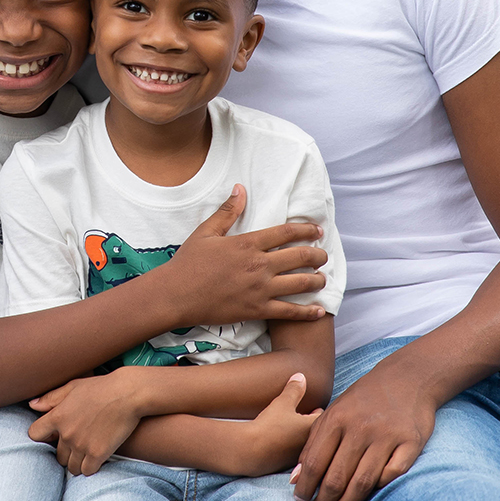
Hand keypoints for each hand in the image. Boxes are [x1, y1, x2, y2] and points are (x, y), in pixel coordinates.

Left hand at [28, 369, 144, 475]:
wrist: (128, 393)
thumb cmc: (101, 388)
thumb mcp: (73, 387)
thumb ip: (51, 398)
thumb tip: (32, 405)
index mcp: (58, 416)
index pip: (35, 435)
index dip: (42, 436)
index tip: (53, 435)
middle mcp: (67, 433)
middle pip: (57, 456)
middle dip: (66, 452)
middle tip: (77, 445)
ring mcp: (82, 445)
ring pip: (71, 467)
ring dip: (77, 463)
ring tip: (86, 454)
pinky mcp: (98, 454)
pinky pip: (87, 471)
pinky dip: (90, 467)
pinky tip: (95, 459)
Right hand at [163, 187, 328, 327]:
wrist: (176, 295)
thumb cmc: (189, 263)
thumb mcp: (206, 232)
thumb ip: (227, 211)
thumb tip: (240, 188)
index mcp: (247, 243)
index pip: (286, 232)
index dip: (306, 230)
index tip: (318, 230)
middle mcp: (259, 265)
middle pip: (300, 257)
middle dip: (317, 255)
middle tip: (323, 255)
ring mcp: (260, 289)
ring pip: (300, 283)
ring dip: (317, 281)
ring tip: (322, 279)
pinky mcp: (257, 310)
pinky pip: (289, 311)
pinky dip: (307, 312)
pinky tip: (319, 311)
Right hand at [249, 373, 322, 472]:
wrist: (251, 451)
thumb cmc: (270, 425)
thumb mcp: (282, 402)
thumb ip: (294, 389)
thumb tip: (301, 376)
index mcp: (313, 429)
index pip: (324, 418)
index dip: (319, 410)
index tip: (316, 407)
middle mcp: (310, 445)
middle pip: (318, 433)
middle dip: (313, 425)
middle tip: (308, 416)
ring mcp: (300, 457)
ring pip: (306, 444)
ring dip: (302, 436)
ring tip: (294, 428)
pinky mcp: (288, 466)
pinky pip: (293, 453)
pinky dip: (291, 446)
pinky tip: (282, 441)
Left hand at [291, 357, 437, 500]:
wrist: (407, 378)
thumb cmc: (364, 400)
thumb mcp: (334, 412)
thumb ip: (313, 443)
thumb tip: (295, 479)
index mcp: (337, 418)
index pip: (315, 462)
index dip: (305, 486)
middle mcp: (360, 428)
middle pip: (337, 477)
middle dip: (325, 500)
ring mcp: (386, 436)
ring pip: (362, 482)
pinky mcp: (410, 443)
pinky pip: (391, 475)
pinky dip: (379, 488)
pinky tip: (368, 495)